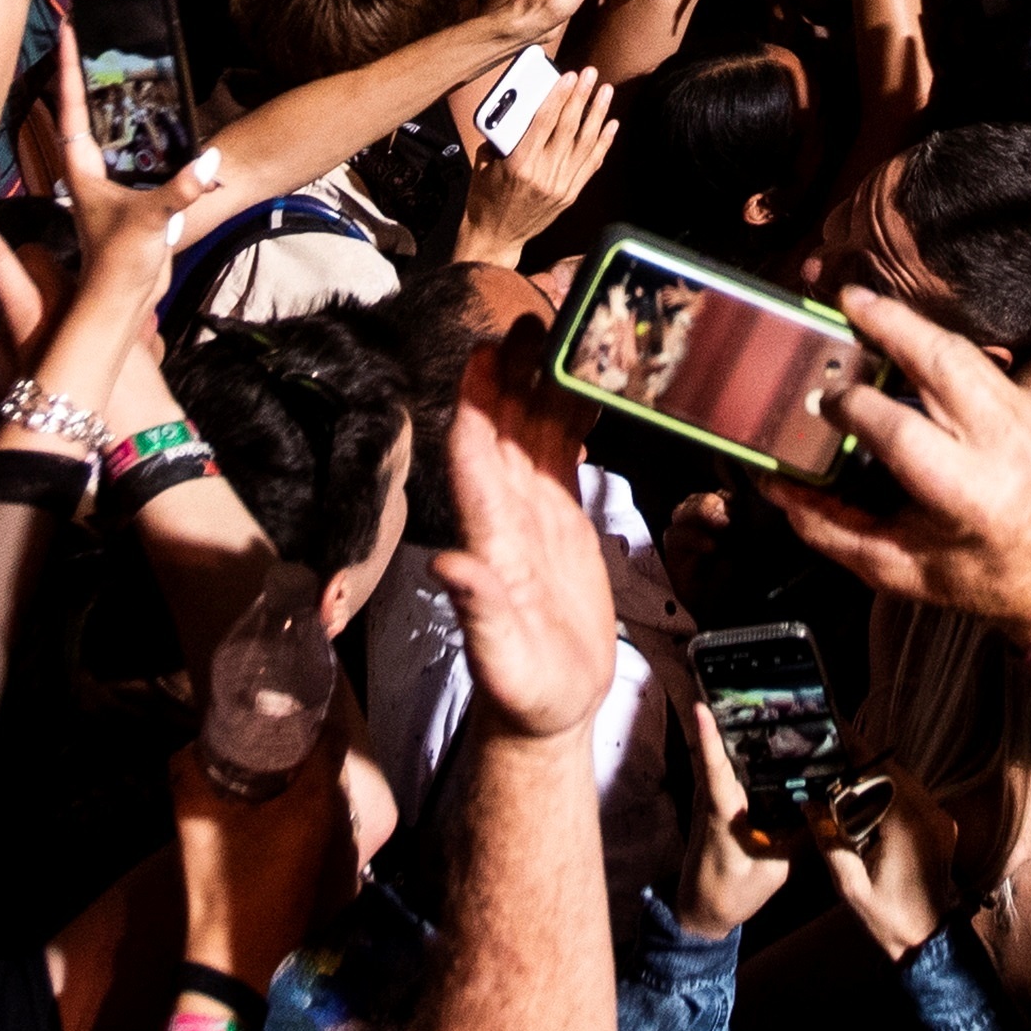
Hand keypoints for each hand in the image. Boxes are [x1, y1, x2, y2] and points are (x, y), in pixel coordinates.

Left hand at [437, 333, 620, 740]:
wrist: (552, 710)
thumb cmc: (523, 691)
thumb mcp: (503, 660)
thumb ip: (480, 612)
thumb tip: (448, 567)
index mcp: (491, 539)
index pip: (476, 460)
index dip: (476, 406)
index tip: (483, 356)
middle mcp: (507, 516)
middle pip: (505, 431)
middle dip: (512, 375)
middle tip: (527, 319)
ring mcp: (533, 515)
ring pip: (533, 435)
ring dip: (540, 386)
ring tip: (557, 334)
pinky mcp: (561, 523)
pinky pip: (561, 458)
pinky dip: (569, 420)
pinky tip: (582, 388)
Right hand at [453, 66, 619, 269]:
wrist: (496, 237)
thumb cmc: (485, 197)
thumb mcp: (484, 162)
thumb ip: (503, 135)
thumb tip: (522, 107)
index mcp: (519, 164)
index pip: (543, 122)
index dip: (559, 96)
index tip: (569, 76)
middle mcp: (543, 174)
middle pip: (568, 128)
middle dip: (581, 97)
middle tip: (591, 74)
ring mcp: (560, 185)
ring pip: (585, 143)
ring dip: (597, 114)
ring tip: (605, 91)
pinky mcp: (570, 194)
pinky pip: (591, 164)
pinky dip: (603, 142)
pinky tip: (610, 123)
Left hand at [670, 698, 790, 940]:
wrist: (701, 914)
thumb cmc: (730, 894)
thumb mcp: (773, 870)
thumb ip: (799, 838)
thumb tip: (828, 809)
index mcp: (721, 814)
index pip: (714, 769)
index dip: (708, 737)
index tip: (701, 705)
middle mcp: (712, 800)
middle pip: (721, 752)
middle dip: (731, 718)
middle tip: (753, 684)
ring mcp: (713, 802)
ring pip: (724, 761)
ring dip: (737, 733)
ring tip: (763, 703)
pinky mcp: (720, 807)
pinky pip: (730, 774)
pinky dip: (743, 756)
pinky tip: (769, 744)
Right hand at [778, 281, 1030, 639]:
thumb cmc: (984, 581)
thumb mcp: (900, 570)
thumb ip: (832, 530)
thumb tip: (780, 491)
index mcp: (968, 494)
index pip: (898, 428)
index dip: (853, 406)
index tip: (823, 399)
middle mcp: (1002, 445)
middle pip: (940, 362)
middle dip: (889, 325)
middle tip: (846, 302)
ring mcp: (1027, 418)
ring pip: (963, 352)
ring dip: (913, 325)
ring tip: (869, 308)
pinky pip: (980, 365)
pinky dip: (940, 348)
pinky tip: (909, 343)